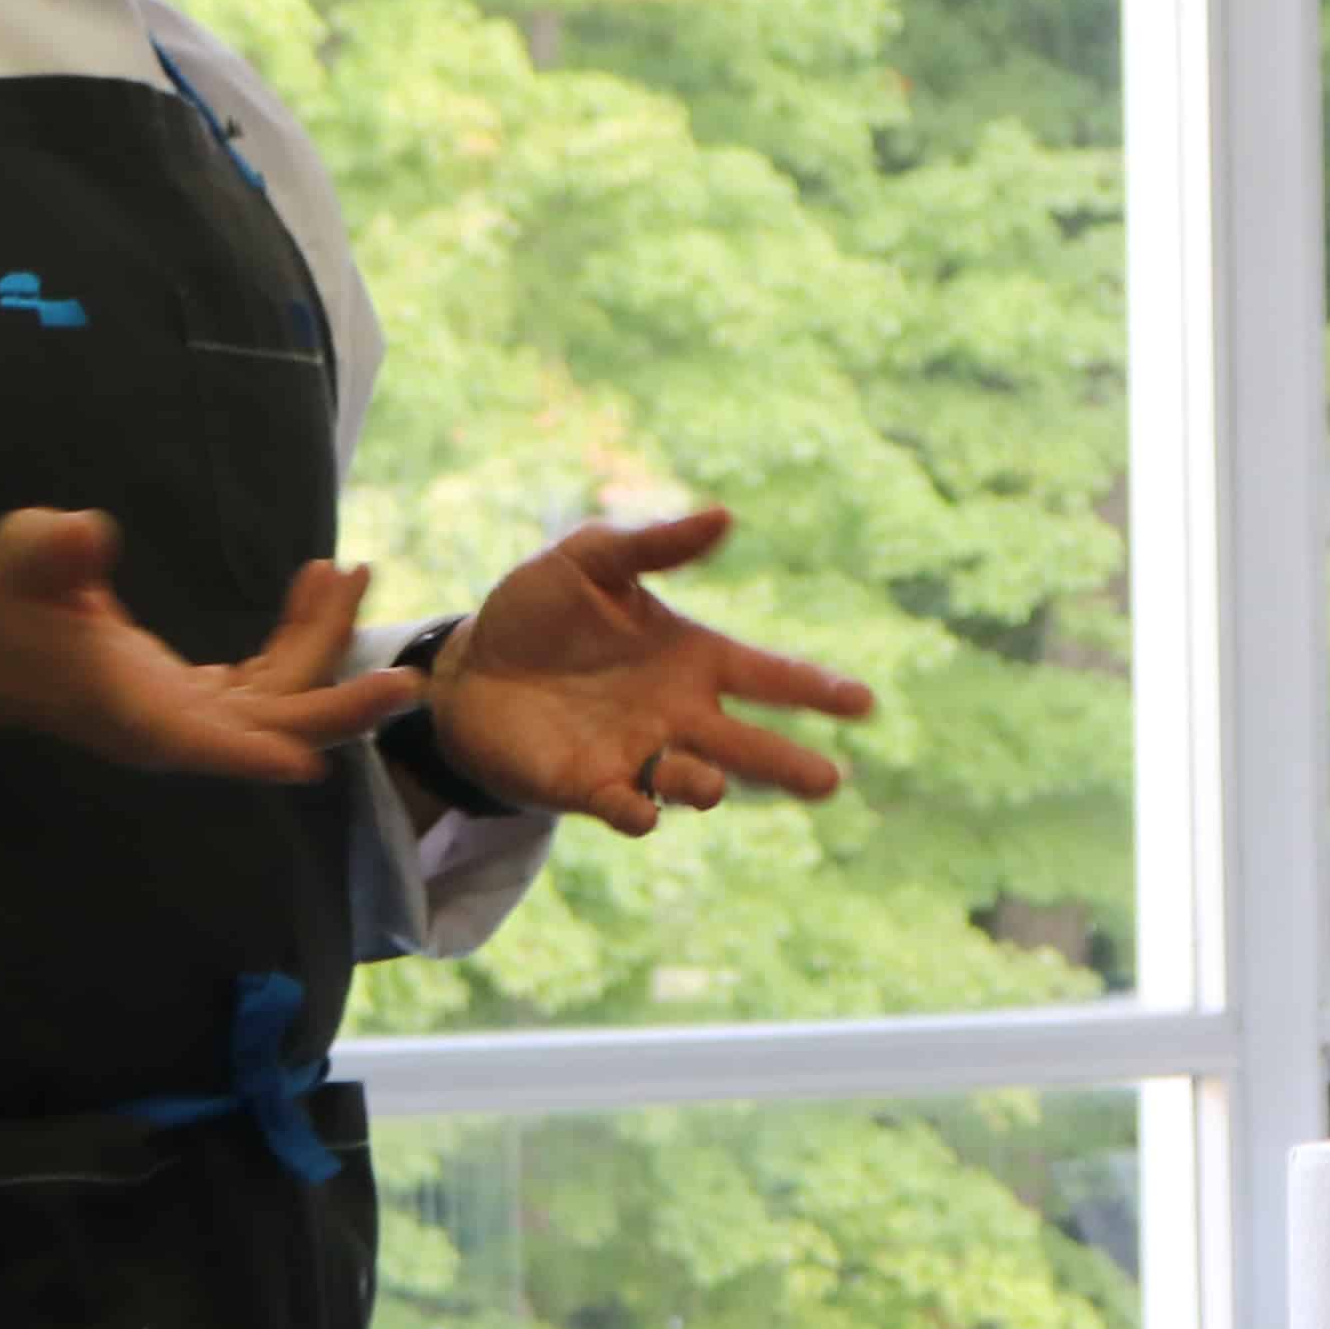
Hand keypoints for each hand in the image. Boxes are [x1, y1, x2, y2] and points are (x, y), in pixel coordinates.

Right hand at [0, 513, 422, 784]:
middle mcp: (171, 729)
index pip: (199, 743)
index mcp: (129, 713)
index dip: (254, 754)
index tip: (311, 762)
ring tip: (351, 572)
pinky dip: (301, 638)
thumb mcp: (19, 560)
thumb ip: (52, 551)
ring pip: (282, 700)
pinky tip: (320, 582)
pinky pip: (270, 679)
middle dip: (340, 708)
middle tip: (406, 679)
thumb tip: (88, 532)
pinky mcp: (200, 699)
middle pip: (271, 731)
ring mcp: (191, 718)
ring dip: (326, 645)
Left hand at [423, 506, 877, 837]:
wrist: (466, 664)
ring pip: (694, 782)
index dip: (815, 689)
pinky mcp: (589, 786)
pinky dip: (638, 811)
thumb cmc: (539, 609)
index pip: (768, 676)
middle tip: (830, 782)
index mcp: (692, 658)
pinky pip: (626, 806)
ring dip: (707, 786)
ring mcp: (638, 755)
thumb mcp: (592, 558)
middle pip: (749, 745)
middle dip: (788, 766)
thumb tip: (725, 517)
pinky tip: (644, 809)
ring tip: (712, 784)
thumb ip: (655, 543)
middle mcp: (678, 714)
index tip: (862, 701)